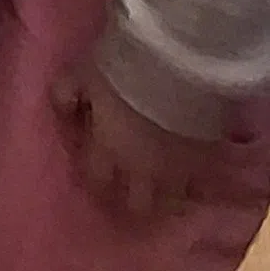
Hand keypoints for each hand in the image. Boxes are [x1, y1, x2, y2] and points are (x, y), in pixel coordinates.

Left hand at [52, 63, 217, 222]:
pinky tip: (194, 180)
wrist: (175, 65)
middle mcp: (142, 169)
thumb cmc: (120, 70)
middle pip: (138, 205)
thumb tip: (62, 111)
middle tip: (131, 192)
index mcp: (108, 151)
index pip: (97, 182)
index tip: (96, 175)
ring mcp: (177, 170)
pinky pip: (201, 185)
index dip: (94, 181)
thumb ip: (65, 96)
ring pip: (173, 203)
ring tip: (165, 191)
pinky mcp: (206, 161)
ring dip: (166, 199)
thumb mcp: (79, 75)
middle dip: (132, 201)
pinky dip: (195, 186)